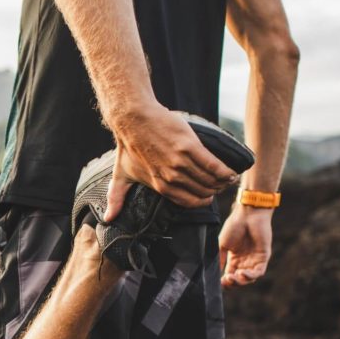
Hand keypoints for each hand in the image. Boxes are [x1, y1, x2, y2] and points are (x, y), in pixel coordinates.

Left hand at [104, 106, 237, 220]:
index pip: (189, 202)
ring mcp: (182, 162)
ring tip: (228, 179)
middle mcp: (172, 177)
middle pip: (202, 191)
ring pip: (210, 179)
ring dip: (222, 182)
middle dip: (214, 191)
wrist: (134, 120)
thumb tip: (108, 218)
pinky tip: (231, 172)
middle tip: (220, 186)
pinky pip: (213, 164)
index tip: (208, 197)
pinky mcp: (190, 147)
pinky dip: (225, 170)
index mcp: (160, 186)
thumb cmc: (128, 147)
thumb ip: (117, 198)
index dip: (201, 201)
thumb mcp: (121, 176)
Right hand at [218, 204, 272, 286]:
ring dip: (241, 281)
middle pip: (240, 280)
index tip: (219, 282)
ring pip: (249, 278)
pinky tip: (242, 273)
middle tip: (226, 280)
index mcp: (235, 259)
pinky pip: (259, 271)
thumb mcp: (222, 244)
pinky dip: (250, 275)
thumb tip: (214, 272)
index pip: (231, 275)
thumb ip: (219, 259)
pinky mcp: (263, 257)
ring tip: (234, 276)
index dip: (226, 282)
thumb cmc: (234, 226)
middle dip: (233, 283)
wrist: (248, 215)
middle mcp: (245, 261)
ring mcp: (255, 260)